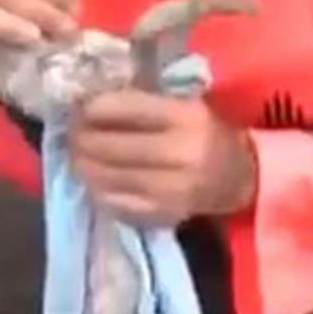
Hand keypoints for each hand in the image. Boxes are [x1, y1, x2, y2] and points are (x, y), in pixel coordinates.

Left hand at [69, 91, 257, 224]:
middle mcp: (179, 152)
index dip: (92, 108)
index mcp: (187, 117)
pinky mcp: (163, 213)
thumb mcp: (187, 106)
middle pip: (109, 145)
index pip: (125, 109)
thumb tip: (91, 100)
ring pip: (106, 176)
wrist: (242, 176)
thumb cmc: (208, 132)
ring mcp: (170, 188)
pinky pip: (115, 202)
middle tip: (70, 133)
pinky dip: (97, 189)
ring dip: (82, 165)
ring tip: (77, 155)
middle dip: (80, 138)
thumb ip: (144, 102)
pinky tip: (94, 179)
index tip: (79, 107)